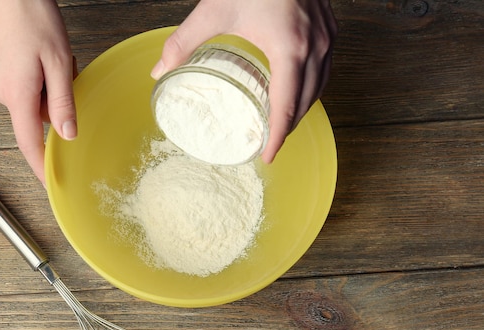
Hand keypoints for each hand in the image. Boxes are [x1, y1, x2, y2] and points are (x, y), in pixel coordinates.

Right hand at [0, 0, 75, 184]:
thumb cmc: (30, 14)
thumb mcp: (58, 60)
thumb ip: (63, 101)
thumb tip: (68, 134)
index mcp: (16, 94)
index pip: (28, 142)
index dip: (40, 165)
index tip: (49, 182)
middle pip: (32, 113)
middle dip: (50, 98)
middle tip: (60, 67)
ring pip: (22, 96)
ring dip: (36, 82)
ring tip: (40, 51)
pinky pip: (8, 81)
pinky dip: (22, 72)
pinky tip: (25, 48)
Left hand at [151, 0, 336, 162]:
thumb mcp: (214, 9)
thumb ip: (183, 42)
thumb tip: (159, 71)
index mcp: (289, 50)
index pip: (286, 107)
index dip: (276, 137)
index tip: (266, 156)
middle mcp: (315, 47)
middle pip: (305, 103)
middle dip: (288, 128)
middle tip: (270, 145)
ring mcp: (326, 37)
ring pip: (319, 86)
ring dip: (302, 109)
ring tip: (282, 124)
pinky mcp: (328, 27)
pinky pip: (325, 68)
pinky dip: (312, 86)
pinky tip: (296, 89)